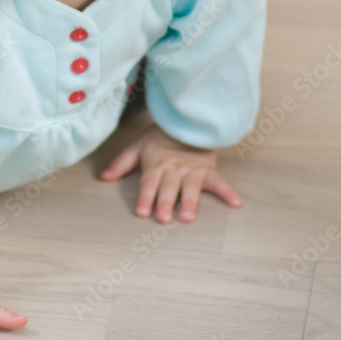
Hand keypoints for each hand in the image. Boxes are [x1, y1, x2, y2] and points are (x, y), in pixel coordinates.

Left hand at [100, 123, 242, 222]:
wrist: (186, 121)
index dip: (145, 196)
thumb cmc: (159, 139)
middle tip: (163, 218)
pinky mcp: (208, 171)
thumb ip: (122, 163)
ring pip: (191, 188)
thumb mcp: (138, 146)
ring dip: (190, 202)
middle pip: (168, 188)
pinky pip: (219, 182)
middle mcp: (174, 170)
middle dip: (165, 203)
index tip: (141, 211)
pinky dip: (228, 193)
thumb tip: (104, 177)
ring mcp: (192, 172)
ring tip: (188, 217)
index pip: (149, 182)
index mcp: (156, 165)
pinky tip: (236, 204)